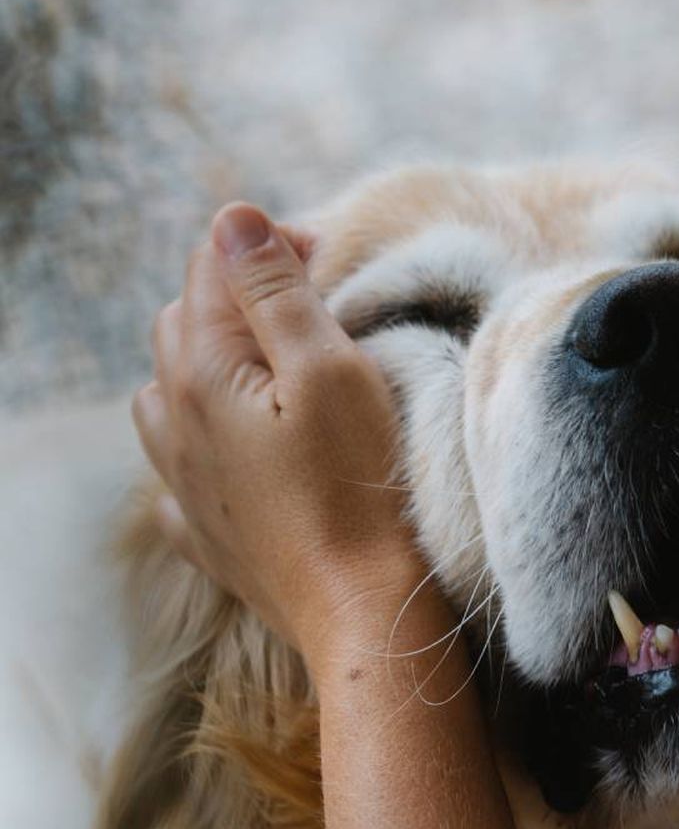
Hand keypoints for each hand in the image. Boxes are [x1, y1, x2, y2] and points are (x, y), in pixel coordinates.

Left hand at [133, 202, 424, 670]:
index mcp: (201, 373)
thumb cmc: (357, 485)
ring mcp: (181, 482)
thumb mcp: (329, 371)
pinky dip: (203, 440)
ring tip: (274, 373)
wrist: (362, 608)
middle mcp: (172, 422)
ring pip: (167, 391)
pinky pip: (178, 467)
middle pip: (183, 321)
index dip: (272, 247)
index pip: (214, 269)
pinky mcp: (205, 531)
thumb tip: (233, 221)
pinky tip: (240, 451)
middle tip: (315, 307)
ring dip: (212, 363)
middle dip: (240, 297)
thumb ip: (276, 293)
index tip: (331, 259)